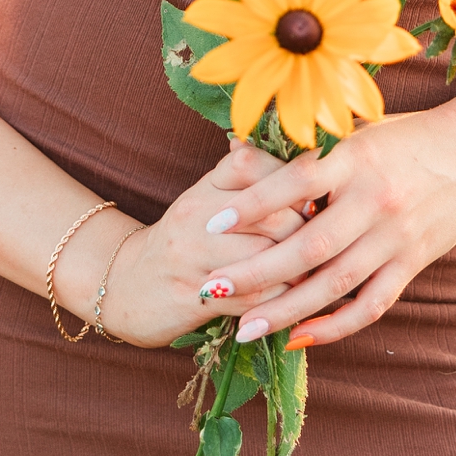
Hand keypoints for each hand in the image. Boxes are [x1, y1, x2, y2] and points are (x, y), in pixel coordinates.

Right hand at [73, 140, 304, 348]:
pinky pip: (254, 298)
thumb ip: (252, 182)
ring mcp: (191, 256)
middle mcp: (196, 214)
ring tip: (320, 273)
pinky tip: (293, 300)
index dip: (293, 179)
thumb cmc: (185, 241)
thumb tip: (307, 153)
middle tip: (331, 241)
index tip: (320, 194)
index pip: (253, 164)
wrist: (124, 285)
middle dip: (308, 231)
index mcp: (205, 185)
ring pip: (267, 258)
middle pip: (272, 215)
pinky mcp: (193, 296)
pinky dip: (281, 301)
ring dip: (301, 271)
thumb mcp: (210, 200)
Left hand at [192, 98, 455, 350]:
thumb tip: (238, 149)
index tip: (212, 222)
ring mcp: (396, 236)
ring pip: (334, 283)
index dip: (253, 204)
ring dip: (287, 311)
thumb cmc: (407, 134)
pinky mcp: (413, 262)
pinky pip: (372, 303)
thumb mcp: (358, 129)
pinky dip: (337, 325)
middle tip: (209, 290)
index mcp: (355, 158)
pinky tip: (302, 337)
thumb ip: (306, 146)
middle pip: (307, 246)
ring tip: (245, 330)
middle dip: (255, 272)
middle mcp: (374, 200)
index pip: (295, 182)